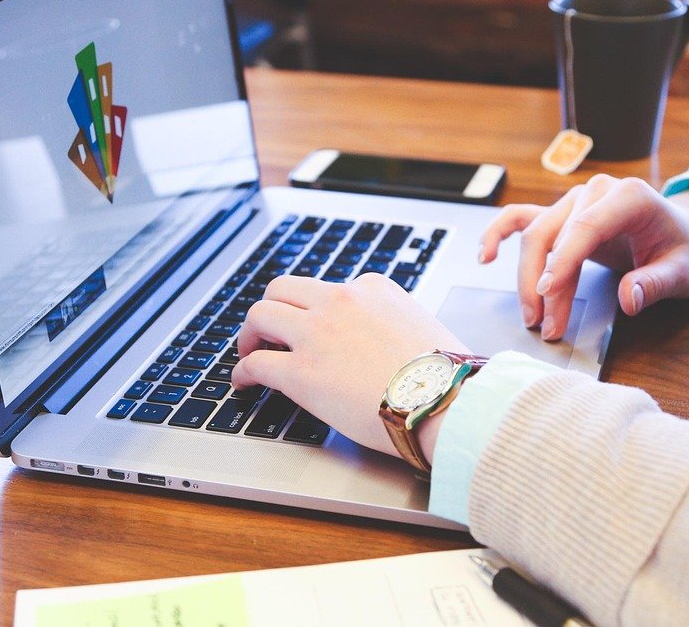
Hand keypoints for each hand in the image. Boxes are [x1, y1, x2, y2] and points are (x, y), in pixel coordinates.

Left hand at [232, 273, 469, 457]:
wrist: (445, 399)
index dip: (315, 311)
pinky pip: (256, 363)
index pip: (330, 290)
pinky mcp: (300, 372)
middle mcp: (340, 301)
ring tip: (248, 352)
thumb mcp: (422, 327)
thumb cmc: (445, 373)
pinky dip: (243, 371)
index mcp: (372, 288)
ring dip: (250, 334)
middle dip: (271, 309)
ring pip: (261, 315)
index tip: (312, 327)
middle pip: (283, 289)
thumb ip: (395, 324)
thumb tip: (389, 344)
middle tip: (267, 331)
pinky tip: (244, 382)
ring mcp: (316, 334)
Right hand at [479, 175, 688, 338]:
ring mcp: (575, 201)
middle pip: (554, 234)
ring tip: (533, 317)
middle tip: (547, 326)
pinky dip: (499, 234)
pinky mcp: (562, 215)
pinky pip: (522, 218)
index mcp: (629, 196)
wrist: (684, 233)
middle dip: (545, 283)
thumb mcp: (685, 271)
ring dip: (528, 277)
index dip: (564, 260)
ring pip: (536, 235)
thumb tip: (629, 298)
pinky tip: (485, 255)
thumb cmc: (684, 250)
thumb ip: (658, 283)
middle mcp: (596, 192)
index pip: (587, 226)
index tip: (548, 293)